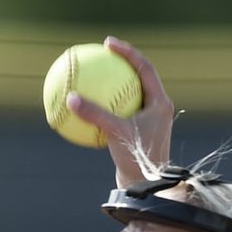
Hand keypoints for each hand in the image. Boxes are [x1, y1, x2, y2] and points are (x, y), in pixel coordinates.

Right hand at [65, 37, 174, 186]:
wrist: (147, 187)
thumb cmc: (138, 160)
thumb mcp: (115, 133)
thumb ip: (94, 114)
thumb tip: (70, 98)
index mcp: (160, 103)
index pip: (144, 67)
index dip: (126, 52)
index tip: (107, 44)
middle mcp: (158, 109)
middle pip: (139, 77)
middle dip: (121, 64)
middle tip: (102, 54)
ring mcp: (150, 122)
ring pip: (131, 95)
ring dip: (114, 85)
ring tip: (95, 75)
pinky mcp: (140, 134)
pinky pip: (122, 113)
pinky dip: (107, 108)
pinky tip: (88, 107)